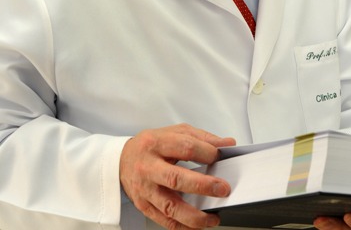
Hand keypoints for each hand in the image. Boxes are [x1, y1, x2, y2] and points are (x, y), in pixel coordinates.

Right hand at [119, 123, 235, 229]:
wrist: (122, 159)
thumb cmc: (152, 145)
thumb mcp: (175, 132)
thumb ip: (202, 137)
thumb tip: (227, 144)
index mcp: (156, 143)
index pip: (185, 147)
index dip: (206, 152)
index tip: (220, 157)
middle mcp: (148, 167)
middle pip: (176, 178)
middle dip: (203, 186)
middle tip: (223, 189)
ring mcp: (144, 188)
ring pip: (169, 206)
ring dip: (194, 216)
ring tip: (213, 218)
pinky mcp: (143, 205)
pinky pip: (164, 220)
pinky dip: (183, 226)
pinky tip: (197, 225)